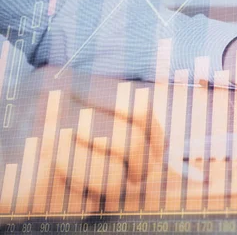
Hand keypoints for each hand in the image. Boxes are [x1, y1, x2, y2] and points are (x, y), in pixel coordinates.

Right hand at [2, 66, 165, 213]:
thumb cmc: (30, 137)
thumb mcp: (65, 108)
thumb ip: (106, 115)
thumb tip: (158, 150)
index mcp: (64, 80)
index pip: (138, 103)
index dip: (157, 134)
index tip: (155, 153)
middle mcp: (51, 104)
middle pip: (131, 141)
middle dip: (142, 169)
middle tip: (134, 180)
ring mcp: (38, 141)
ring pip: (112, 176)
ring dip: (112, 192)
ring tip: (96, 188)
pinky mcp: (28, 180)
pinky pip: (81, 203)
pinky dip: (80, 206)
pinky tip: (60, 195)